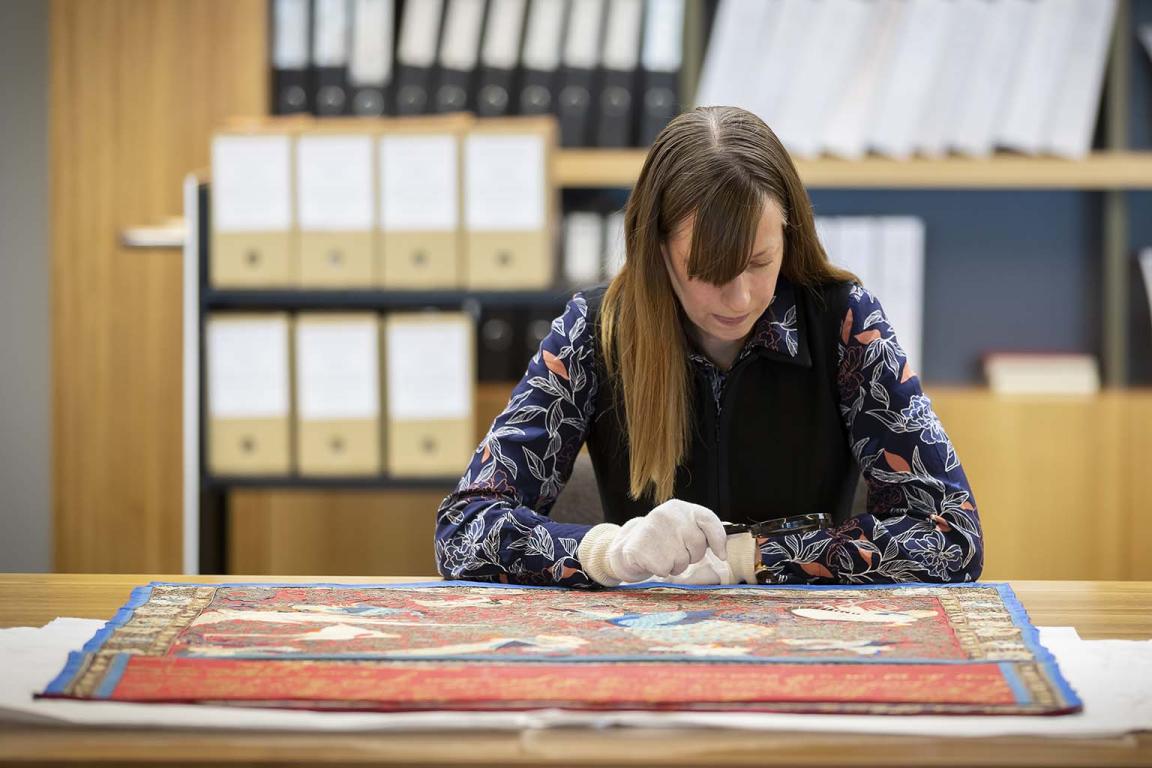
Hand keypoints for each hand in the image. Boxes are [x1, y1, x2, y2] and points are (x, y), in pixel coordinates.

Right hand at [606, 499, 728, 581]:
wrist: (628, 545)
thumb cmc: (663, 539)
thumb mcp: (681, 528)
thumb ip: (702, 532)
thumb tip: (723, 553)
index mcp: (679, 507)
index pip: (708, 519)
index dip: (718, 539)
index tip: (722, 556)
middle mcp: (666, 514)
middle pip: (698, 545)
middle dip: (691, 555)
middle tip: (675, 551)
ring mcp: (653, 530)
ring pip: (683, 561)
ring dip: (676, 565)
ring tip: (662, 555)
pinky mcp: (641, 548)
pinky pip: (666, 570)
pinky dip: (661, 570)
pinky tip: (652, 560)